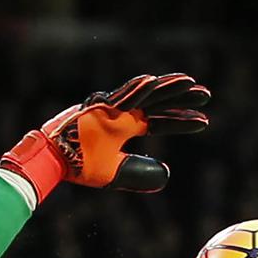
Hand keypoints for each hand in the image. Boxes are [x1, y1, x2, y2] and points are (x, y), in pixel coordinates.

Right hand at [0, 73, 210, 201]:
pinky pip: (119, 97)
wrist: (51, 161)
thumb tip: (167, 176)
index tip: (204, 122)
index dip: (180, 121)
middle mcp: (121, 113)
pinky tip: (153, 82)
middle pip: (157, 102)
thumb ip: (139, 173)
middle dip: (181, 97)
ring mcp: (110, 108)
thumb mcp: (114, 174)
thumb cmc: (79, 165)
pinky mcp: (96, 108)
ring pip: (143, 94)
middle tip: (206, 93)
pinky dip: (136, 90)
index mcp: (125, 126)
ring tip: (190, 83)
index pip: (159, 121)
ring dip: (166, 88)